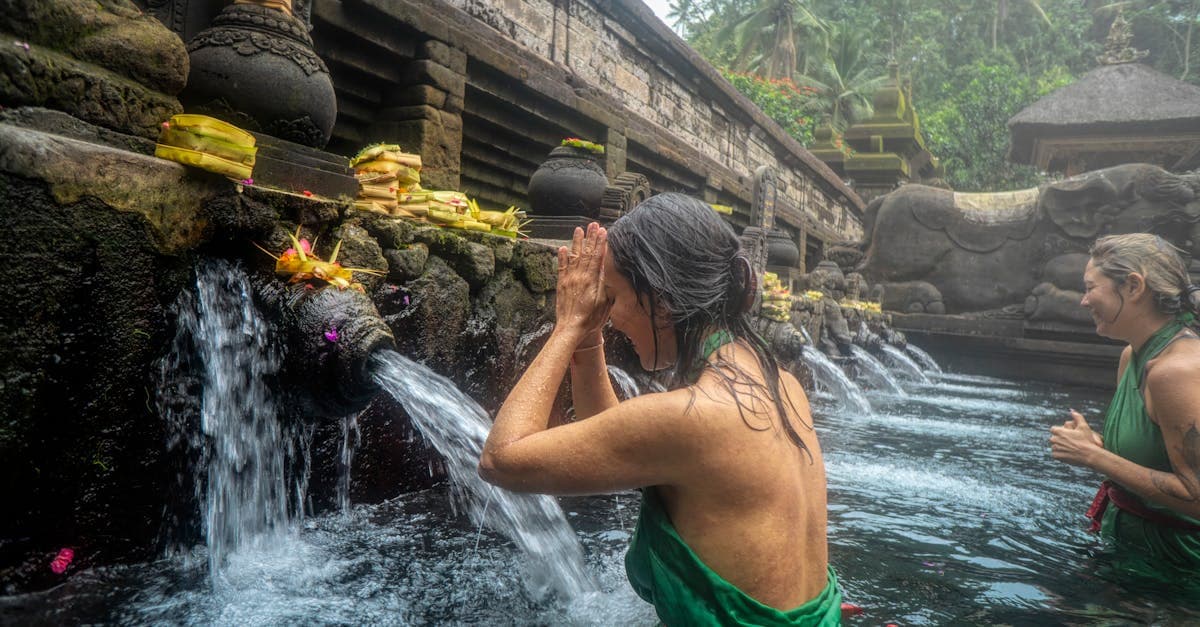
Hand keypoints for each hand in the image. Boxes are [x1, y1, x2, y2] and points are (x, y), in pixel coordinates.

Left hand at [556, 223, 611, 343]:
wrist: (571, 328)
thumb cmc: (590, 319)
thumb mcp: (604, 303)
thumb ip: (604, 284)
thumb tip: (606, 268)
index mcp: (591, 280)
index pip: (597, 257)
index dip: (601, 243)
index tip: (604, 231)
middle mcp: (579, 276)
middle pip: (587, 253)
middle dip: (591, 238)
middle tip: (594, 224)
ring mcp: (569, 279)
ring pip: (574, 256)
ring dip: (577, 242)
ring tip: (579, 229)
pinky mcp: (561, 284)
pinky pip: (562, 267)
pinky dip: (562, 257)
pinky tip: (563, 248)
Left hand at [1049, 409, 1102, 467]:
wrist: (1089, 455)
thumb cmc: (1087, 440)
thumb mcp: (1083, 426)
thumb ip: (1077, 417)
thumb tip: (1072, 410)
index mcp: (1058, 431)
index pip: (1054, 429)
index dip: (1061, 432)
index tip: (1067, 435)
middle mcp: (1054, 439)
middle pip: (1054, 438)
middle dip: (1060, 439)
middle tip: (1070, 442)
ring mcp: (1055, 448)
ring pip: (1055, 446)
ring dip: (1060, 447)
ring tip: (1070, 448)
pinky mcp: (1056, 456)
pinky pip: (1056, 454)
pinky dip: (1060, 454)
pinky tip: (1068, 454)